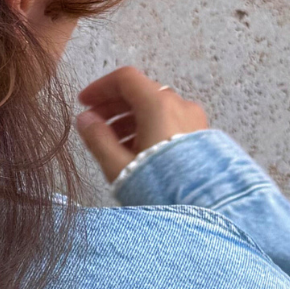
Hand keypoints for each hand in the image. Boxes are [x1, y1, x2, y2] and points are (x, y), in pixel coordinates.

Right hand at [74, 66, 210, 185]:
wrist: (204, 209)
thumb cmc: (160, 187)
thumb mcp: (118, 165)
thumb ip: (97, 138)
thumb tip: (85, 120)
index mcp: (158, 105)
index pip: (125, 79)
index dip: (100, 87)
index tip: (85, 102)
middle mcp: (179, 105)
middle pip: (141, 92)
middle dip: (113, 105)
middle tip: (94, 123)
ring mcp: (194, 119)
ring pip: (156, 107)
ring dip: (130, 118)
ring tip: (113, 143)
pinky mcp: (202, 135)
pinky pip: (170, 121)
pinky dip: (149, 126)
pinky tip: (137, 150)